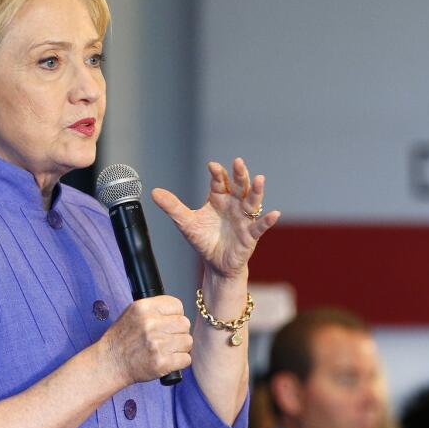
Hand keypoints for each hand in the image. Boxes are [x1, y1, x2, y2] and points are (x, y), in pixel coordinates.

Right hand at [98, 296, 192, 384]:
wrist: (109, 364)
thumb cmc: (121, 340)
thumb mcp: (132, 313)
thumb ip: (155, 309)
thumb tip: (178, 312)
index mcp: (143, 308)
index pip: (177, 305)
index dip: (175, 315)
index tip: (169, 322)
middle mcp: (151, 324)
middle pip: (185, 323)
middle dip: (179, 331)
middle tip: (167, 338)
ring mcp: (157, 344)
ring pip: (188, 341)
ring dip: (180, 347)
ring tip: (166, 350)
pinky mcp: (162, 363)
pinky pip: (186, 359)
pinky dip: (179, 361)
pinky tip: (167, 360)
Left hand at [150, 158, 280, 279]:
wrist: (215, 264)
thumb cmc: (204, 240)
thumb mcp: (185, 223)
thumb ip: (173, 207)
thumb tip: (153, 192)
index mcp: (219, 198)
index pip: (219, 182)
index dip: (217, 174)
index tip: (212, 166)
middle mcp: (234, 205)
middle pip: (239, 186)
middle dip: (239, 174)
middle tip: (238, 162)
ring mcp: (244, 218)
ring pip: (252, 202)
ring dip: (256, 191)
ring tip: (260, 179)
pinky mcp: (250, 235)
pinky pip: (260, 226)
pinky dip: (267, 220)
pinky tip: (274, 213)